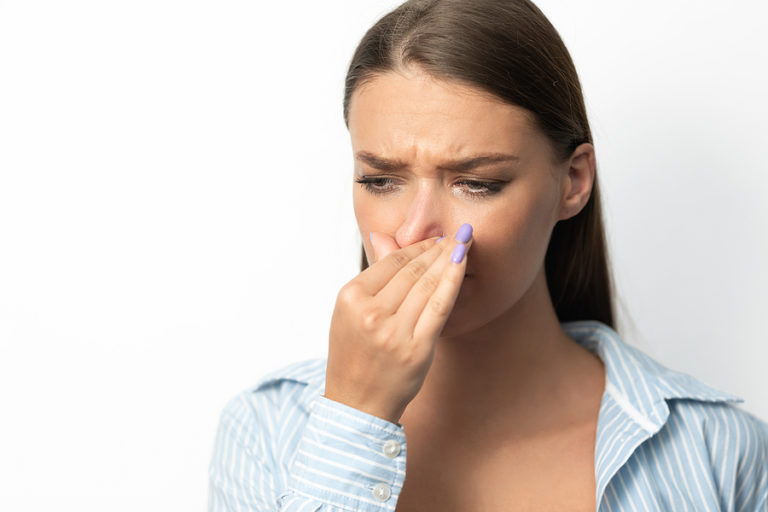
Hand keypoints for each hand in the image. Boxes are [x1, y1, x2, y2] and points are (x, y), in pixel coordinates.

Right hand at [323, 224, 473, 423]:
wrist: (356, 403)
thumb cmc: (354, 355)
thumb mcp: (350, 312)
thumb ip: (372, 275)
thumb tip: (381, 235)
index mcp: (350, 298)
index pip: (391, 263)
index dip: (417, 247)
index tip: (436, 238)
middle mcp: (370, 312)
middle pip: (412, 271)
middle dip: (438, 248)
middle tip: (458, 234)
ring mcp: (394, 331)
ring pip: (428, 284)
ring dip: (450, 259)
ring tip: (464, 244)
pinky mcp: (416, 348)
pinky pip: (440, 306)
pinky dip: (454, 281)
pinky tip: (463, 264)